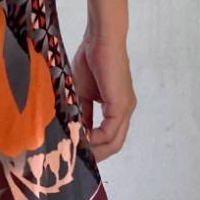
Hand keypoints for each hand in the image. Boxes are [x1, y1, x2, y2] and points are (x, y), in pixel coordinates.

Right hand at [72, 27, 136, 161]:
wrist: (100, 39)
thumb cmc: (91, 59)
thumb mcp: (82, 92)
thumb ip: (81, 112)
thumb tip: (74, 130)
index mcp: (117, 107)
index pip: (109, 137)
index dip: (93, 147)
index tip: (75, 151)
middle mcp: (125, 111)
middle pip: (114, 144)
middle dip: (96, 155)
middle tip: (76, 160)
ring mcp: (125, 108)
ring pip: (114, 141)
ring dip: (94, 150)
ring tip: (76, 151)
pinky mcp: (120, 105)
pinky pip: (109, 131)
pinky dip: (94, 138)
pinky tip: (80, 137)